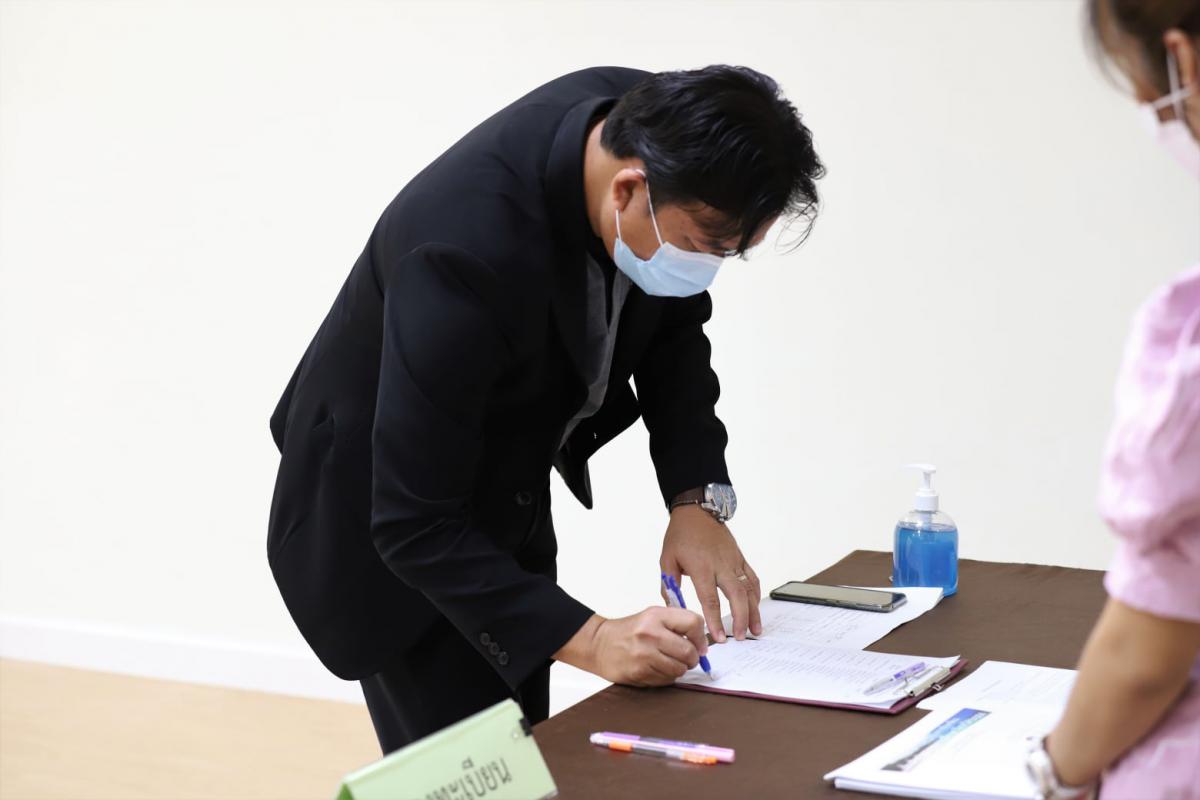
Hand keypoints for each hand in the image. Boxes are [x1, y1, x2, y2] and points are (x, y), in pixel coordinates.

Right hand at [553, 609, 706, 686]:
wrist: (599, 644)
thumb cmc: (629, 631)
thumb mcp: (652, 617)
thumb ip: (677, 624)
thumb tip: (703, 643)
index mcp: (656, 616)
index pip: (693, 623)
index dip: (701, 637)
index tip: (700, 645)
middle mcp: (650, 634)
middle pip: (689, 652)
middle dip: (692, 658)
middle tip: (687, 658)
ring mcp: (644, 655)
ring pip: (679, 670)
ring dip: (679, 669)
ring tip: (668, 662)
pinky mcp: (639, 673)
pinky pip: (666, 680)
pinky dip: (666, 677)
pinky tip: (656, 669)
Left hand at [660, 505, 761, 641]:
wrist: (697, 510)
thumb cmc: (681, 534)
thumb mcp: (667, 559)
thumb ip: (670, 585)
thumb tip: (672, 608)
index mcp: (701, 567)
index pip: (710, 599)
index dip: (715, 620)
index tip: (717, 637)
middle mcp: (721, 565)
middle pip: (736, 596)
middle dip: (741, 619)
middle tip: (741, 637)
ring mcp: (733, 561)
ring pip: (749, 589)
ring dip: (754, 611)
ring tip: (755, 631)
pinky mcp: (740, 558)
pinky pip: (752, 578)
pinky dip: (756, 594)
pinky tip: (756, 608)